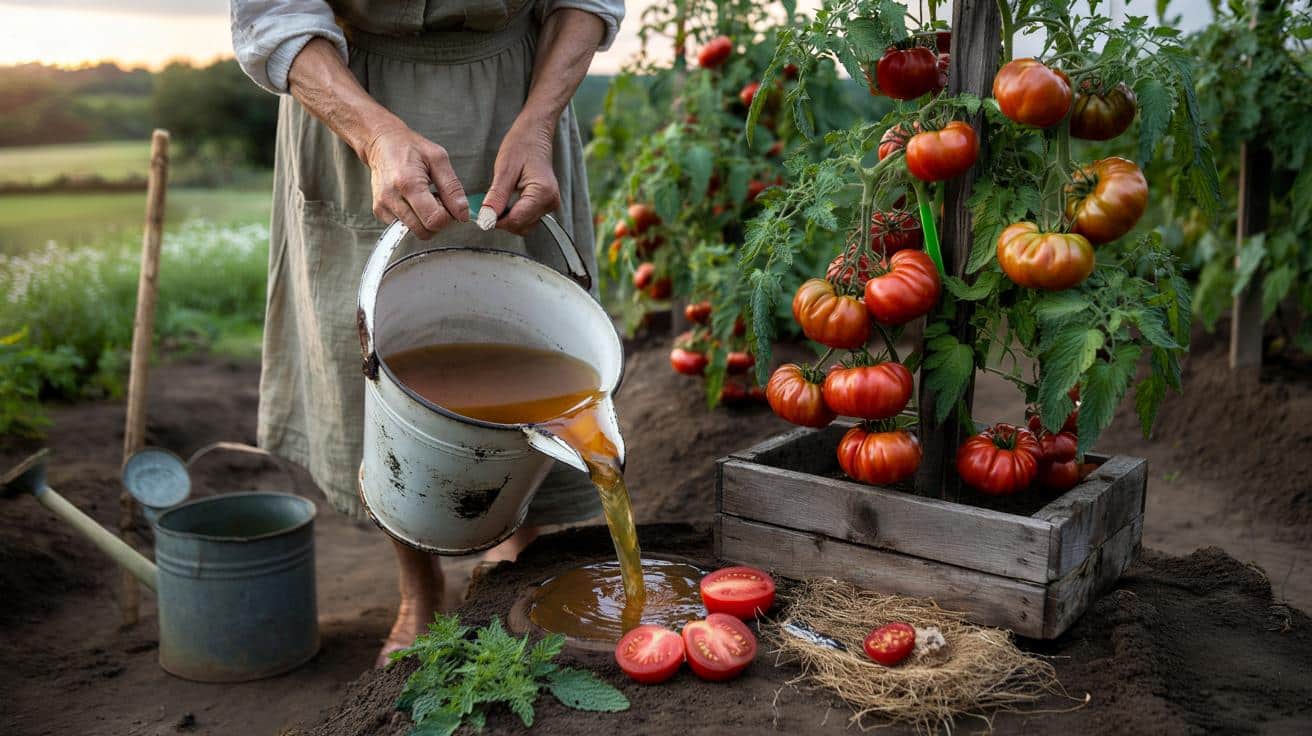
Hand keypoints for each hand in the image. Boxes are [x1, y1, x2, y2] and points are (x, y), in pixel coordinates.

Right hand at [364, 126, 468, 238]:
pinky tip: (413, 202)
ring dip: (425, 221)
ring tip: (424, 199)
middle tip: (437, 199)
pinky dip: (414, 220)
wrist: (382, 144)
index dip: (448, 216)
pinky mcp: (379, 212)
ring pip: (415, 232)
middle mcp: (392, 198)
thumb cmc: (411, 148)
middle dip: (437, 220)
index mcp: (408, 183)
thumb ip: (452, 188)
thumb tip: (463, 215)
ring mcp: (383, 207)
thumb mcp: (438, 159)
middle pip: (425, 231)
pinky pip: (404, 228)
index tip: (448, 202)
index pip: (434, 220)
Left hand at [482, 119, 560, 234]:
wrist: (535, 134)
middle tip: (488, 203)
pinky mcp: (545, 204)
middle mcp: (550, 202)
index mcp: (543, 193)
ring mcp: (550, 204)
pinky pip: (528, 218)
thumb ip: (497, 196)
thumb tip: (487, 219)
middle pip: (521, 226)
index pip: (516, 220)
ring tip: (498, 199)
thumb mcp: (505, 169)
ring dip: (508, 218)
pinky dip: (514, 214)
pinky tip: (507, 201)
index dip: (496, 220)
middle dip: (502, 220)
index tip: (481, 214)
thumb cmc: (522, 145)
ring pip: (524, 225)